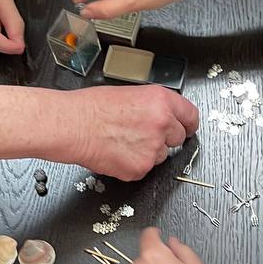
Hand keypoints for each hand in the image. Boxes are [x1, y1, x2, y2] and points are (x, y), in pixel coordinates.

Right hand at [67, 86, 198, 180]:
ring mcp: (153, 149)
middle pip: (178, 138)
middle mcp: (162, 124)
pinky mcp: (141, 168)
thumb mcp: (130, 94)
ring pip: (161, 156)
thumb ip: (152, 106)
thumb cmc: (91, 108)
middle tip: (143, 136)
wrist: (72, 126)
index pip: (190, 116)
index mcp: (161, 101)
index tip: (187, 129)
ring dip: (147, 152)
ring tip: (123, 141)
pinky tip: (117, 152)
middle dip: (165, 139)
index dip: (188, 124)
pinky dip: (132, 164)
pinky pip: (144, 169)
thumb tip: (161, 116)